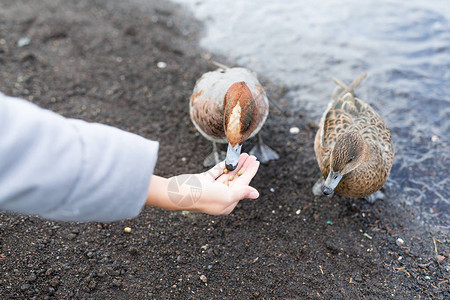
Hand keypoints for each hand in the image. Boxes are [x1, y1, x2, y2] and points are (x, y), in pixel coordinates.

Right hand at [145, 154, 259, 214]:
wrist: (178, 193)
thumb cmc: (203, 197)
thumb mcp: (226, 196)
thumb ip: (241, 192)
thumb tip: (256, 194)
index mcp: (227, 204)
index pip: (243, 186)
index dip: (250, 173)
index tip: (256, 161)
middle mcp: (221, 197)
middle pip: (236, 180)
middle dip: (244, 168)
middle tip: (252, 156)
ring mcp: (212, 188)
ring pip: (228, 175)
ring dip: (236, 165)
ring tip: (244, 154)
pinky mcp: (204, 180)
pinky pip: (217, 171)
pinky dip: (224, 165)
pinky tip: (231, 158)